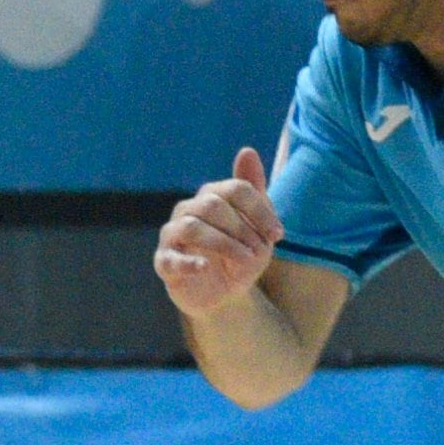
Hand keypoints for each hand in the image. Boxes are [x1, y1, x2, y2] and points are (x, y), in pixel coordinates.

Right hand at [154, 148, 281, 317]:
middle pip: (213, 205)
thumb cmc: (239, 255)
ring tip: (244, 261)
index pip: (235, 189)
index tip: (278, 235)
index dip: (260, 210)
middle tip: (260, 251)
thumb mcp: (256, 227)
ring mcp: (172, 235)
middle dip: (242, 228)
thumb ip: (253, 191)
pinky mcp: (164, 263)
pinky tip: (205, 267)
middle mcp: (187, 210)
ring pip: (192, 227)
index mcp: (210, 196)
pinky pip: (170, 259)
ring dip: (224, 244)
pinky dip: (188, 263)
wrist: (225, 294)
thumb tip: (247, 150)